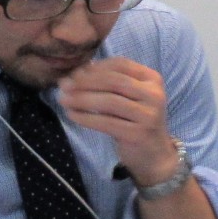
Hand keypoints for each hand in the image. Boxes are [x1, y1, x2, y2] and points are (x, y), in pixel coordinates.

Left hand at [58, 57, 177, 185]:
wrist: (154, 154)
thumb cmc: (136, 120)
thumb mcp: (129, 97)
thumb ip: (109, 83)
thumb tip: (77, 72)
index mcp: (153, 79)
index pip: (120, 64)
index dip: (94, 67)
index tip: (74, 74)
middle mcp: (154, 94)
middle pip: (114, 81)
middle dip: (84, 82)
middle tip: (64, 86)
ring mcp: (148, 115)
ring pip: (109, 101)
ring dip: (82, 99)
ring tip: (63, 100)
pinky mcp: (137, 134)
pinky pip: (106, 122)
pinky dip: (86, 118)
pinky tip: (72, 115)